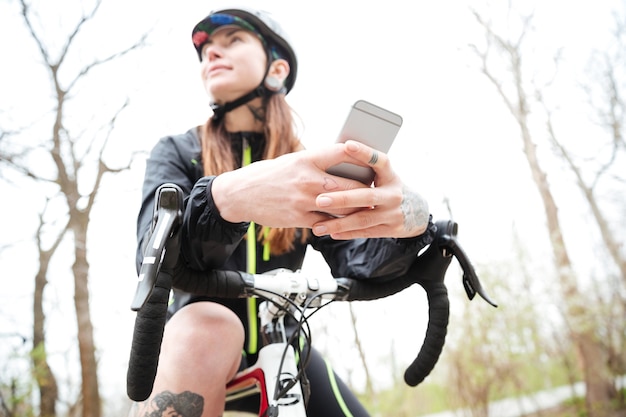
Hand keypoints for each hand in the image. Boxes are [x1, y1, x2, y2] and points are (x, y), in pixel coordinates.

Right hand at [211, 143, 369, 227]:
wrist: (240, 194)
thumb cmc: (270, 175)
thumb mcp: (293, 161)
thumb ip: (317, 163)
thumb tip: (344, 163)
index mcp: (307, 159)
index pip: (343, 152)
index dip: (363, 154)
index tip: (375, 158)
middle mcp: (308, 179)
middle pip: (350, 185)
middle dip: (366, 189)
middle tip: (376, 190)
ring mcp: (304, 201)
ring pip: (343, 208)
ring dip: (357, 209)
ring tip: (366, 207)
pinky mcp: (300, 219)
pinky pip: (328, 223)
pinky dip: (339, 223)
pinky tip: (346, 221)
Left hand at [311, 140, 429, 238]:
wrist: (416, 212)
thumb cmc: (389, 188)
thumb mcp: (385, 176)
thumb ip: (366, 171)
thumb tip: (337, 156)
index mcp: (390, 176)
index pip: (380, 161)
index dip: (365, 153)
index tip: (347, 145)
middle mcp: (393, 194)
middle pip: (366, 196)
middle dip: (342, 199)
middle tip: (319, 199)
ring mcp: (392, 214)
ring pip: (362, 219)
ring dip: (338, 223)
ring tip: (318, 226)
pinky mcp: (389, 230)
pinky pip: (364, 232)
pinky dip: (346, 233)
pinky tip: (330, 233)